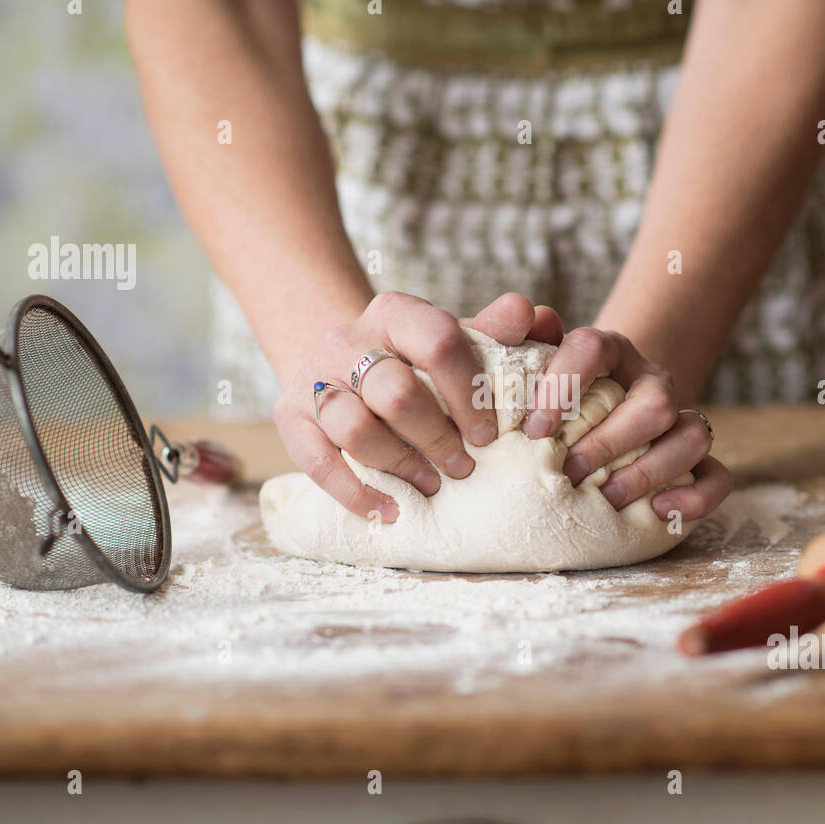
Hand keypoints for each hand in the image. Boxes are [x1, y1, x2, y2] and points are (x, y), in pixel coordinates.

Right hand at [275, 292, 562, 520]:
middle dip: (437, 438)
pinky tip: (390, 510)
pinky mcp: (290, 417)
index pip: (437, 341)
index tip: (491, 434)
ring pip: (356, 427)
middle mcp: (348, 339)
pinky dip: (356, 493)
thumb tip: (534, 314)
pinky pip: (318, 462)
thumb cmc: (417, 362)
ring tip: (431, 486)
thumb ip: (495, 333)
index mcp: (395, 313)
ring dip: (401, 465)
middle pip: (396, 392)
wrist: (346, 367)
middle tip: (464, 468)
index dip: (467, 392)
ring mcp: (314, 378)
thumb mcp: (455, 342)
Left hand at [521, 327, 731, 520]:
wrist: (590, 407)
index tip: (536, 429)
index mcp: (607, 351)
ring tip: (606, 497)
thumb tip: (526, 313)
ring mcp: (678, 417)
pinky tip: (658, 511)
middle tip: (570, 473)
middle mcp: (649, 380)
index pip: (593, 347)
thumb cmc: (549, 394)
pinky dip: (695, 497)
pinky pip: (716, 475)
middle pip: (653, 402)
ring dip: (648, 471)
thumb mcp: (529, 363)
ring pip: (693, 435)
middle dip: (609, 443)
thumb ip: (516, 333)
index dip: (565, 385)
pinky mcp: (695, 458)